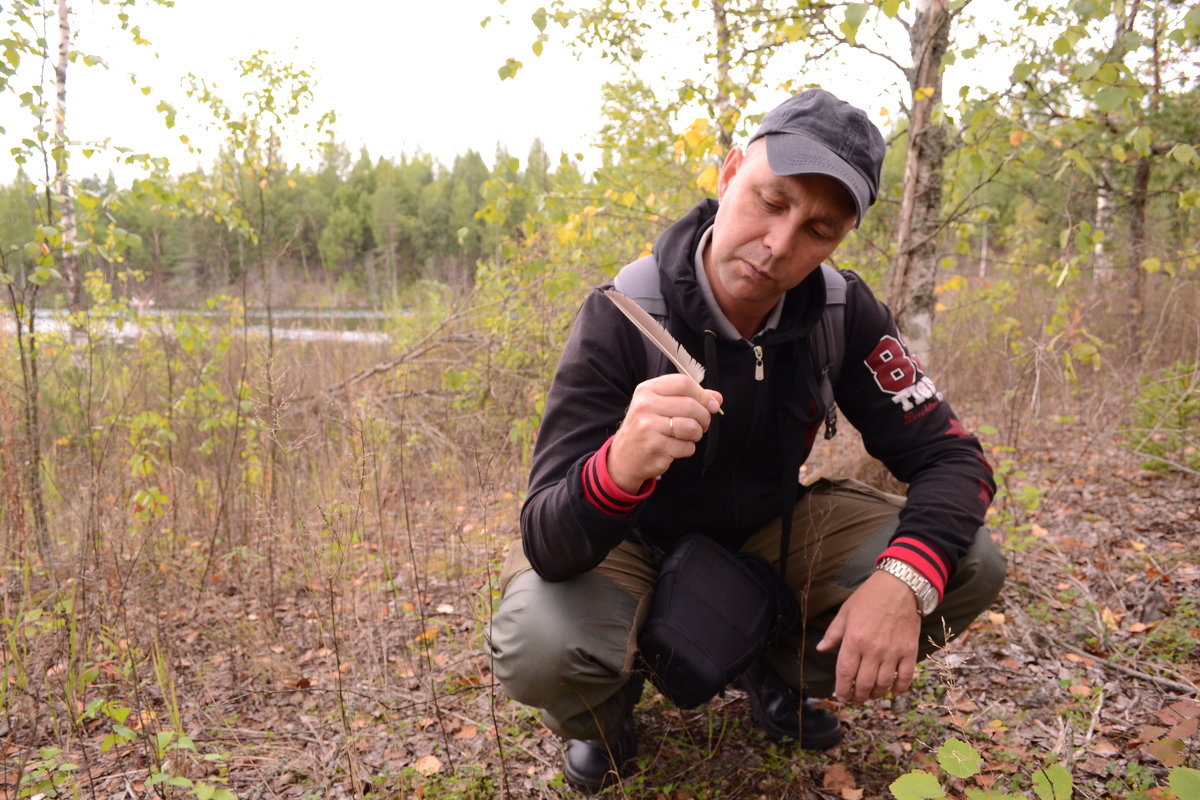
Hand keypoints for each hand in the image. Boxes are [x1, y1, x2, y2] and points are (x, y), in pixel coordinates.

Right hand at [606, 374, 722, 492]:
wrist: (624, 457)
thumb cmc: (646, 428)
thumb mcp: (660, 406)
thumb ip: (689, 398)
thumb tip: (717, 398)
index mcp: (647, 390)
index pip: (683, 383)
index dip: (703, 394)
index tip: (712, 404)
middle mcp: (645, 406)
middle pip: (691, 406)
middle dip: (704, 417)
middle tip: (702, 424)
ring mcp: (649, 427)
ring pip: (692, 427)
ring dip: (697, 434)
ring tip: (688, 436)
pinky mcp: (655, 447)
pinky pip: (686, 447)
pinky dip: (687, 449)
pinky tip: (676, 447)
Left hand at [815, 570, 921, 704]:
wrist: (899, 586)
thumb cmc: (869, 597)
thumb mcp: (845, 612)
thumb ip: (833, 634)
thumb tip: (821, 649)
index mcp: (854, 640)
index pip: (845, 674)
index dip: (842, 690)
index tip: (841, 698)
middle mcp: (873, 650)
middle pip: (864, 684)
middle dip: (858, 697)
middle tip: (856, 700)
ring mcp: (893, 652)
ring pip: (883, 684)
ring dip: (876, 695)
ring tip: (871, 696)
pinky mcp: (909, 651)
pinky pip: (905, 677)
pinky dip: (899, 689)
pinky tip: (893, 691)